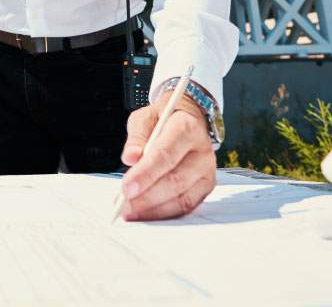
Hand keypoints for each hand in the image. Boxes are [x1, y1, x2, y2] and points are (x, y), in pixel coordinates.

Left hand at [118, 95, 215, 219]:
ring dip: (154, 210)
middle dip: (147, 197)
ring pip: (182, 198)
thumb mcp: (144, 118)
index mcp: (187, 128)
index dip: (145, 174)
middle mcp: (202, 151)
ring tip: (131, 212)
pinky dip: (165, 213)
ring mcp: (207, 171)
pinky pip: (186, 206)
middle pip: (175, 181)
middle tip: (124, 205)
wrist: (187, 120)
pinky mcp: (206, 186)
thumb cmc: (162, 120)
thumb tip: (130, 158)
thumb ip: (136, 137)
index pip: (166, 154)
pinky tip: (146, 213)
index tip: (126, 188)